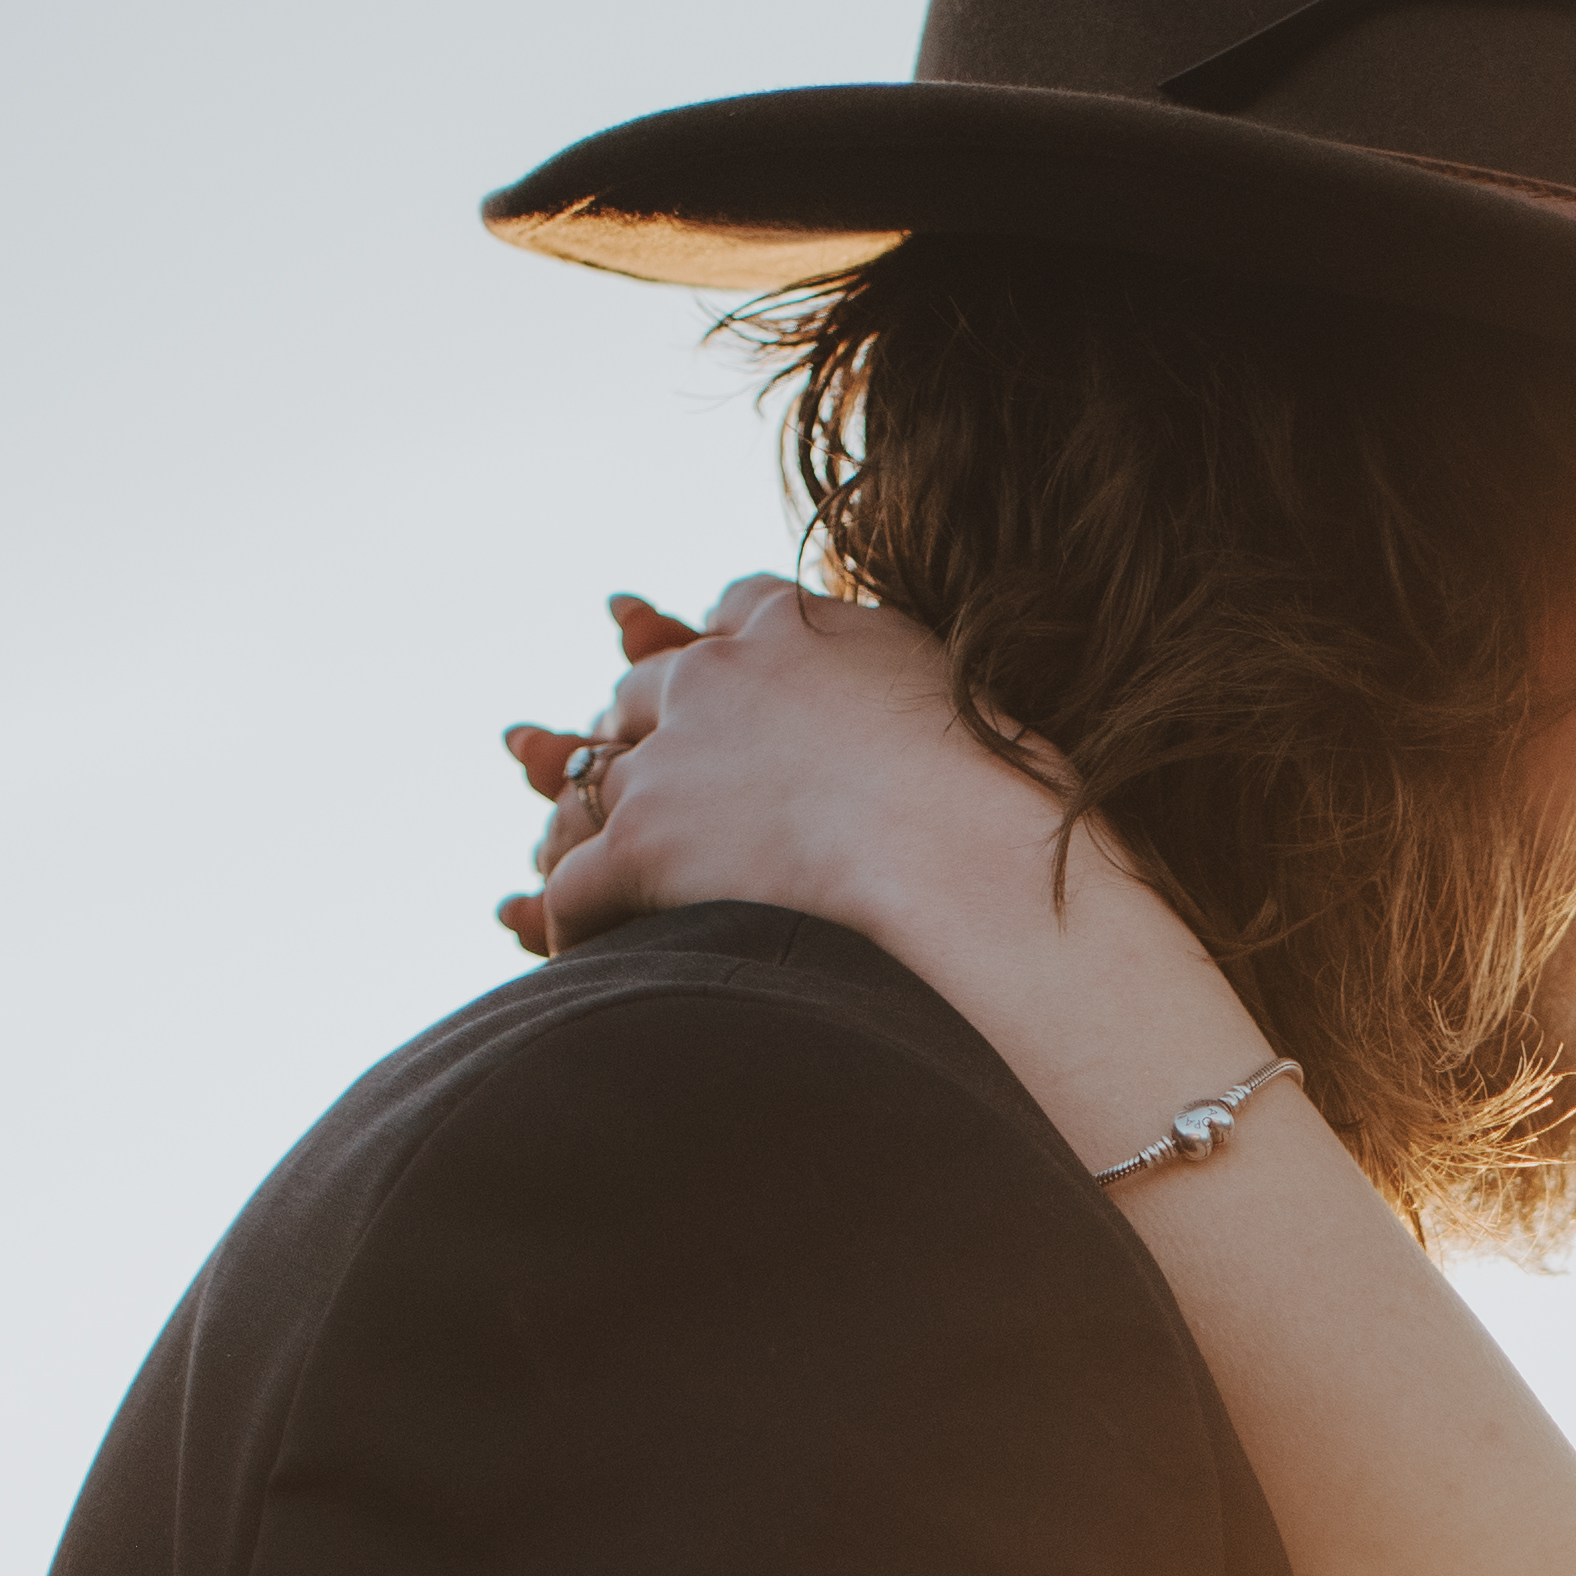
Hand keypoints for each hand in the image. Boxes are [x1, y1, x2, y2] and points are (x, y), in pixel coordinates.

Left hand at [494, 577, 1079, 970]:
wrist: (970, 860)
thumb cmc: (1008, 811)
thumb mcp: (980, 717)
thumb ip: (935, 710)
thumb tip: (973, 751)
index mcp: (799, 629)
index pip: (736, 617)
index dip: (723, 659)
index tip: (723, 692)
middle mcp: (720, 674)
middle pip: (646, 692)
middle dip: (639, 736)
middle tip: (637, 789)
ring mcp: (676, 755)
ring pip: (594, 784)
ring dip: (588, 827)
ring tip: (594, 878)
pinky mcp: (645, 841)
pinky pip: (574, 883)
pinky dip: (567, 920)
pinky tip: (575, 958)